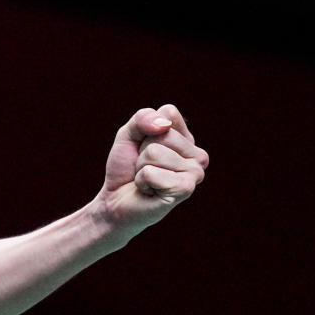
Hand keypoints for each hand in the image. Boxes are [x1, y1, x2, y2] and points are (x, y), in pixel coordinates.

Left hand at [97, 104, 208, 232]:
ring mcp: (195, 173)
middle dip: (142, 151)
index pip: (169, 112)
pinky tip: (149, 191)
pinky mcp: (185, 189)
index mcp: (187, 139)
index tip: (143, 147)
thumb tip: (164, 125)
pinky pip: (150, 172)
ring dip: (141, 168)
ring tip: (147, 180)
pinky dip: (141, 181)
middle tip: (144, 167)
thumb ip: (143, 119)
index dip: (145, 129)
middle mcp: (198, 155)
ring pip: (155, 152)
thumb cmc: (126, 168)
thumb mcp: (129, 134)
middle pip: (162, 133)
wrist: (116, 202)